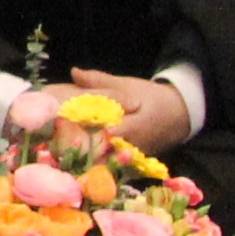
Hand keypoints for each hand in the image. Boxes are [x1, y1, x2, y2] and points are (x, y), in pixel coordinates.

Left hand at [68, 68, 196, 155]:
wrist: (178, 115)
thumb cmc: (150, 97)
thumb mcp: (127, 86)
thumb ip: (100, 81)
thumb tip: (74, 72)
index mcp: (135, 125)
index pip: (111, 133)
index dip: (88, 133)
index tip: (65, 129)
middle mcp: (134, 145)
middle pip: (105, 151)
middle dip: (83, 149)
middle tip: (55, 146)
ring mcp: (134, 156)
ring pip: (107, 161)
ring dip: (87, 158)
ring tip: (61, 155)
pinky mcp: (132, 162)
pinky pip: (112, 164)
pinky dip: (96, 161)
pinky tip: (74, 160)